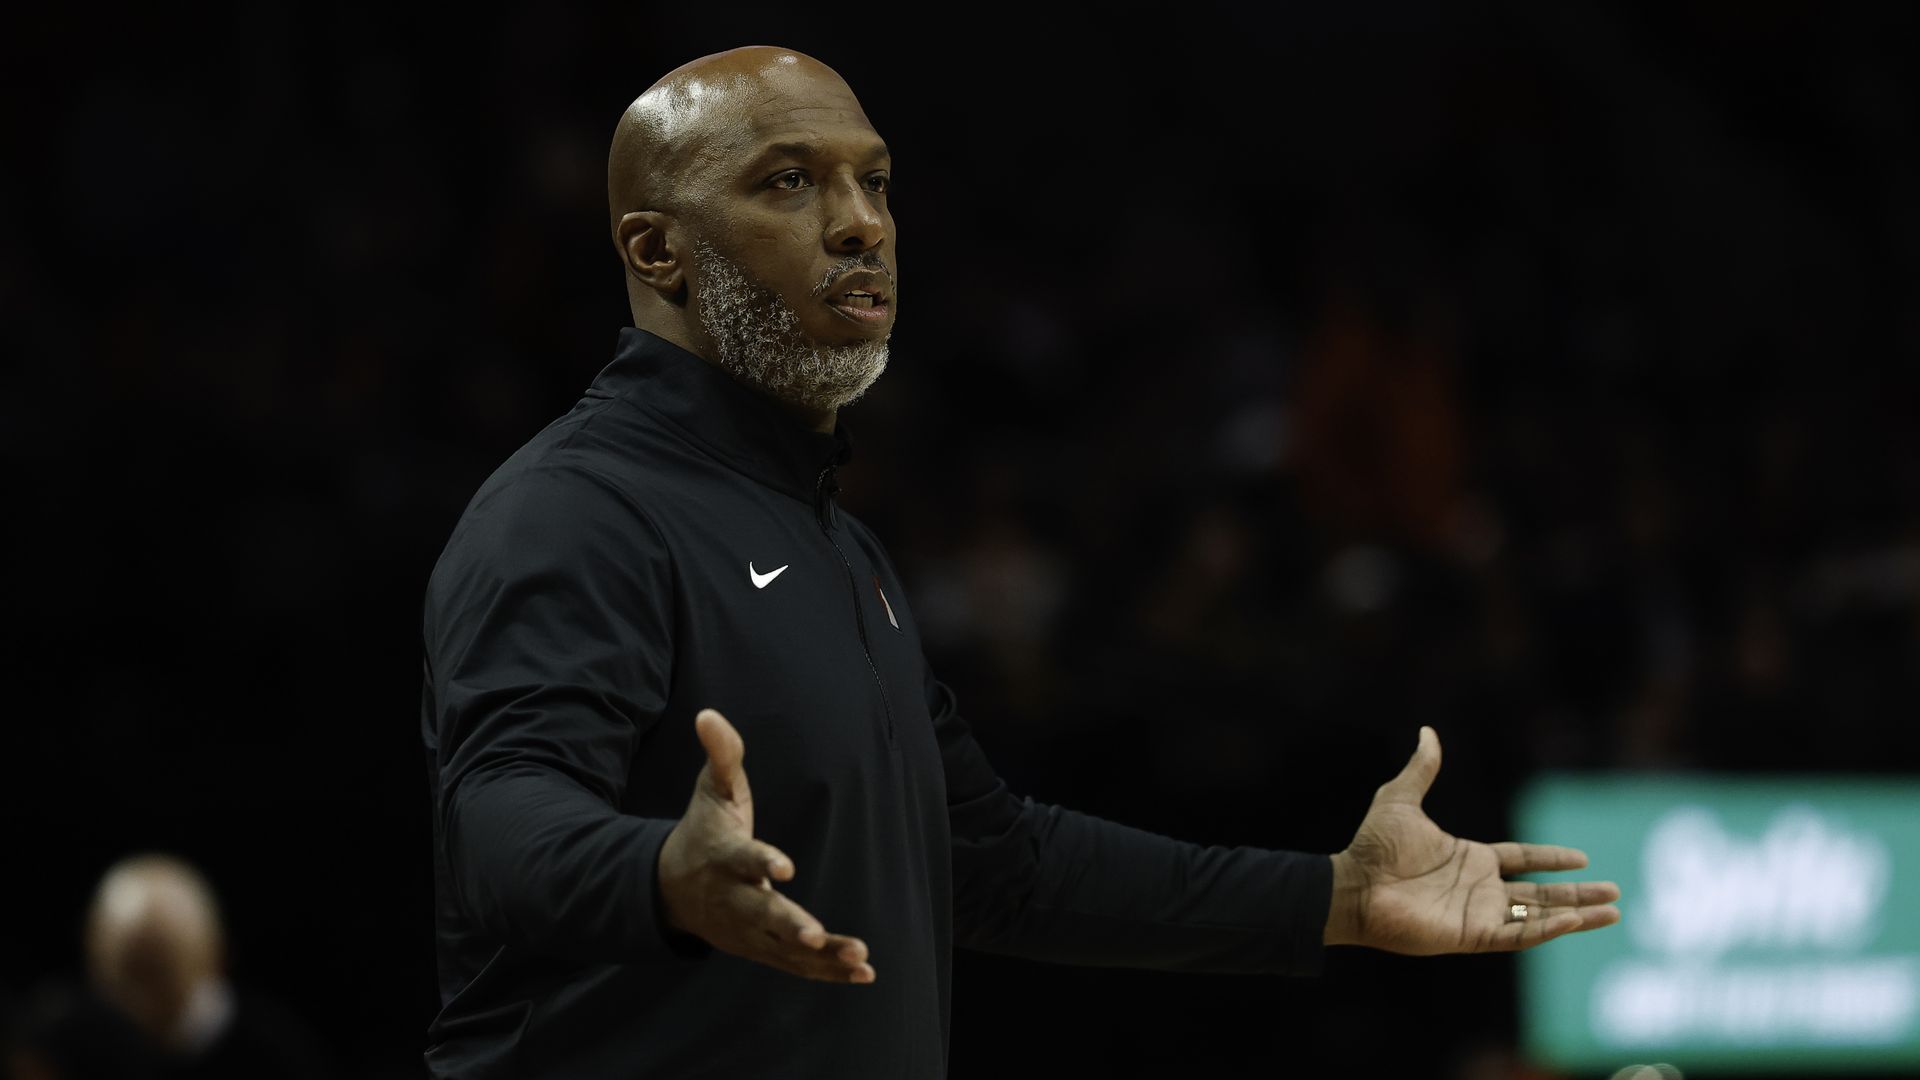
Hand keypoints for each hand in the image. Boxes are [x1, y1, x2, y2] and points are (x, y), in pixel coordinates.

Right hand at [656, 708, 875, 982]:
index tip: (785, 868)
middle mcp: (735, 898)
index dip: (763, 862)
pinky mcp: (761, 947)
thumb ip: (721, 754)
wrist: (669, 888)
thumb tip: (708, 714)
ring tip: (860, 958)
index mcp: (725, 855)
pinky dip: (827, 972)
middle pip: (763, 915)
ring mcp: (748, 928)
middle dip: (790, 925)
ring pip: (785, 947)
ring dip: (822, 956)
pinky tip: (863, 973)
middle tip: (815, 935)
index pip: (744, 859)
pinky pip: (796, 965)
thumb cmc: (702, 831)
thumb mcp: (710, 790)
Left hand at [1323, 726, 1621, 953]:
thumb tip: (1427, 731)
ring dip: (1576, 915)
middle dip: (1578, 894)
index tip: (1584, 859)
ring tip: (1612, 914)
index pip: (1522, 859)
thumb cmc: (1373, 846)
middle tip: (1615, 893)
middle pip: (1541, 893)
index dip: (1552, 859)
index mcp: (1469, 859)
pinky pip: (1520, 934)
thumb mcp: (1401, 799)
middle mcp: (1479, 888)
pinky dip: (1549, 929)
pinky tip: (1576, 920)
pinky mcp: (1473, 934)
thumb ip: (1422, 768)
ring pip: (1539, 917)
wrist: (1354, 884)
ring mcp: (1478, 913)